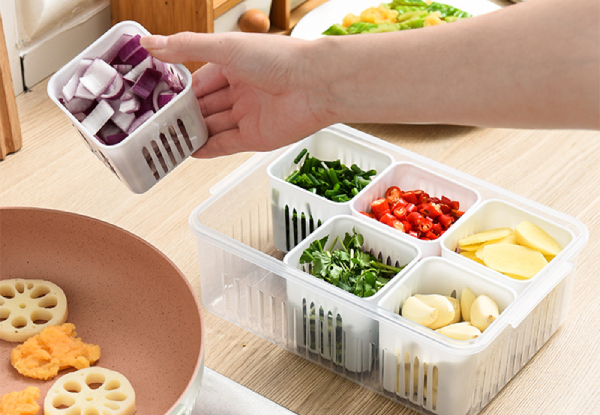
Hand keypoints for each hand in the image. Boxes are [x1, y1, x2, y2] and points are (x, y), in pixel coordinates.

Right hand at [141, 33, 332, 157]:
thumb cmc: (278, 58)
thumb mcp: (225, 47)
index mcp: (235, 65)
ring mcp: (248, 115)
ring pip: (213, 126)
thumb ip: (187, 47)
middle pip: (205, 106)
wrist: (315, 84)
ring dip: (192, 133)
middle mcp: (241, 91)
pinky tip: (188, 151)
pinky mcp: (255, 138)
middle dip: (182, 114)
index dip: (179, 89)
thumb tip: (150, 44)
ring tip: (164, 139)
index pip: (199, 80)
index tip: (154, 97)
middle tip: (154, 122)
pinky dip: (207, 148)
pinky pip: (226, 145)